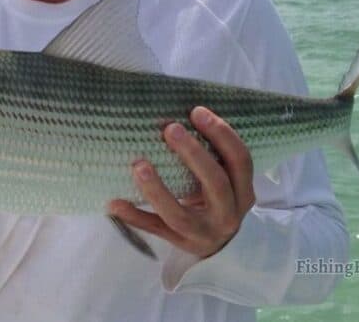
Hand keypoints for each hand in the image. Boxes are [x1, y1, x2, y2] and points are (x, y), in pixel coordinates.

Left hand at [109, 106, 254, 257]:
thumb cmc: (216, 198)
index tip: (196, 111)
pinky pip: (155, 231)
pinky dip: (134, 217)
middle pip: (215, 183)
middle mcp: (228, 215)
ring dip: (157, 189)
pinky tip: (115, 203)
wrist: (219, 247)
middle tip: (170, 129)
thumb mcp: (225, 180)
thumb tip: (177, 114)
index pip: (240, 160)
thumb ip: (212, 155)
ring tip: (138, 165)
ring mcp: (203, 233)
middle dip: (193, 154)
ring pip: (180, 214)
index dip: (222, 134)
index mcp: (243, 191)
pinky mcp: (180, 244)